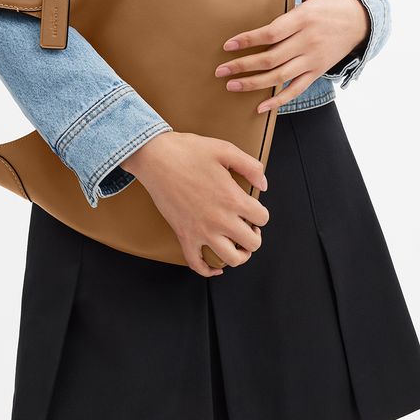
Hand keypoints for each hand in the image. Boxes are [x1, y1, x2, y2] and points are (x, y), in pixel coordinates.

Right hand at [120, 131, 269, 277]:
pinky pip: (197, 264)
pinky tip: (215, 266)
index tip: (254, 208)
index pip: (262, 218)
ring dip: (239, 255)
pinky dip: (208, 270)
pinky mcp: (184, 235)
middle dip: (254, 235)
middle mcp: (220, 220)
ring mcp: (201, 231)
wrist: (155, 157)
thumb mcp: (225, 149)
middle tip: (247, 225)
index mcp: (232, 199)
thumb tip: (263, 185)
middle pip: (252, 243)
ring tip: (236, 244)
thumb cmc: (188, 151)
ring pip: (230, 259)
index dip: (261, 213)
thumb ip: (251, 166)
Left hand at [216, 0, 370, 114]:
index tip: (228, 46)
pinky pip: (297, 89)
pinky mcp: (317, 71)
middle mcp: (308, 42)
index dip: (248, 40)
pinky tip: (261, 107)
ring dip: (254, 84)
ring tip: (232, 86)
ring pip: (280, 76)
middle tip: (220, 71)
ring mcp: (313, 59)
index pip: (271, 33)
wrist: (364, 21)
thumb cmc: (336, 1)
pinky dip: (279, 100)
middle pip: (271, 58)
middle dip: (243, 66)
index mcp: (304, 19)